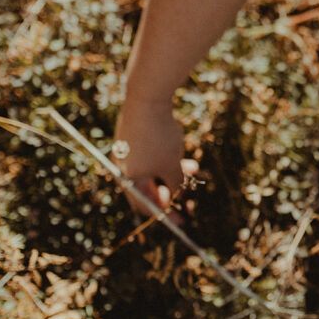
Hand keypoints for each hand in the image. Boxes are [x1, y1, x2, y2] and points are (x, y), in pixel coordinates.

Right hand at [113, 96, 196, 224]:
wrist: (147, 98)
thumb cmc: (159, 137)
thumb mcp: (172, 165)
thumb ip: (175, 184)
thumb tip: (177, 195)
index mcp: (128, 178)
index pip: (145, 205)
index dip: (164, 215)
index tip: (181, 220)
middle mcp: (124, 166)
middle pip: (148, 188)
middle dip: (170, 192)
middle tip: (188, 195)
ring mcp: (127, 151)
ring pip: (154, 169)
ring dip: (174, 172)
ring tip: (194, 168)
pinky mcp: (133, 136)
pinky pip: (152, 155)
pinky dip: (167, 158)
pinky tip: (182, 152)